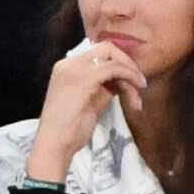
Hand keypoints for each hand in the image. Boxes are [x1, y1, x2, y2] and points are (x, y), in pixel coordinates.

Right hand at [26, 42, 146, 181]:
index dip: (119, 62)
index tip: (131, 80)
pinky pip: (113, 68)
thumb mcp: (90, 102)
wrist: (54, 145)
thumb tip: (123, 80)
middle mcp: (69, 63)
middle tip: (139, 83)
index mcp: (67, 67)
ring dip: (130, 74)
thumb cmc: (70, 129)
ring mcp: (74, 68)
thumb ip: (103, 86)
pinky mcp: (83, 78)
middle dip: (127, 63)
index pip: (99, 52)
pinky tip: (134, 94)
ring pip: (112, 57)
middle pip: (107, 48)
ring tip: (137, 97)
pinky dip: (128, 77)